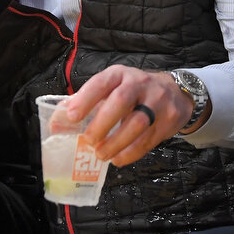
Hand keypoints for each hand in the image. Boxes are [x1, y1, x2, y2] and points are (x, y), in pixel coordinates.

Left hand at [61, 66, 194, 166]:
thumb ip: (86, 103)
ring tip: (101, 155)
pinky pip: (149, 140)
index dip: (86, 98)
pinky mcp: (168, 120)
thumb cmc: (134, 92)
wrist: (176, 92)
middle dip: (102, 123)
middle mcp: (140, 83)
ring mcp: (157, 101)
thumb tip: (56, 122)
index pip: (102, 82)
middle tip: (88, 140)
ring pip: (137, 123)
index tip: (72, 116)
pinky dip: (131, 153)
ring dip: (116, 143)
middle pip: (121, 101)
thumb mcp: (113, 88)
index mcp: (120, 74)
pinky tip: (118, 159)